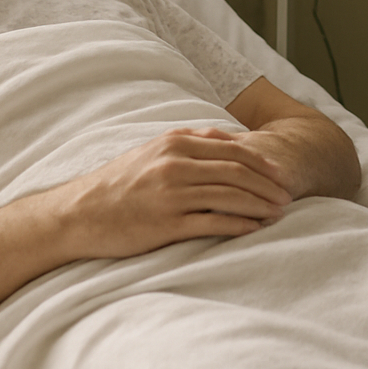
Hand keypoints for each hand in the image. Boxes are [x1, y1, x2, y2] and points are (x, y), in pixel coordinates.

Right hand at [52, 128, 292, 258]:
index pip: (231, 148)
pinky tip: (255, 228)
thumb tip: (229, 140)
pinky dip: (239, 225)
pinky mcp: (166, 223)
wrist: (80, 213)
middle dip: (267, 184)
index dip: (261, 161)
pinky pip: (212, 223)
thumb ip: (190, 143)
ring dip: (259, 205)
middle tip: (287, 195)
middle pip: (236, 171)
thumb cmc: (119, 183)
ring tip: (278, 213)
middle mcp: (175, 165)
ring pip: (229, 196)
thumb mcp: (153, 152)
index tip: (280, 174)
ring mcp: (171, 194)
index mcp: (174, 143)